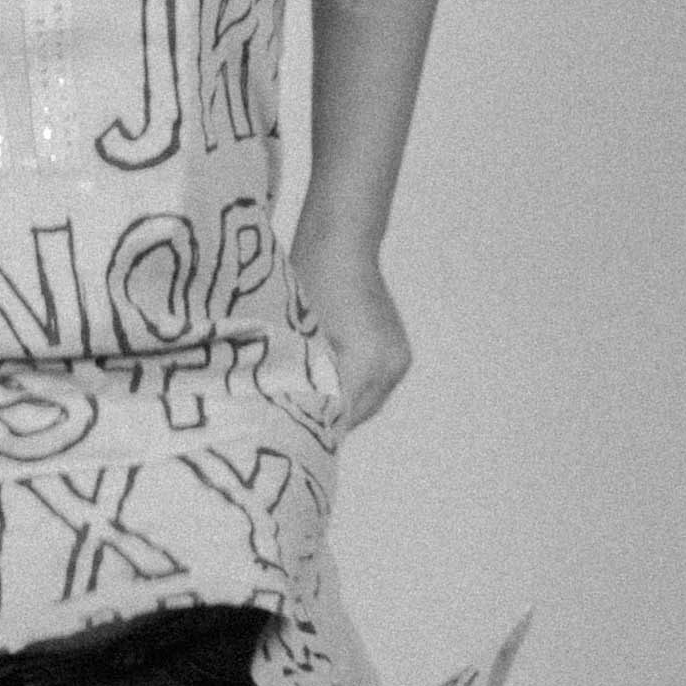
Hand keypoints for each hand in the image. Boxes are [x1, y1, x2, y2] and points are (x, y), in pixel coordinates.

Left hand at [290, 238, 410, 431]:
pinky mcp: (400, 354)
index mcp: (364, 363)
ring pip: (366, 403)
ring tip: (308, 407)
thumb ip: (298, 379)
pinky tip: (327, 387)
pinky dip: (353, 391)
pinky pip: (374, 388)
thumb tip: (286, 415)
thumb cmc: (309, 283)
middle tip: (292, 428)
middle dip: (326, 421)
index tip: (286, 439)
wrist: (342, 246)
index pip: (337, 417)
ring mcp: (398, 361)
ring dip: (340, 407)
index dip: (312, 429)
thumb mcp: (296, 336)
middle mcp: (389, 366)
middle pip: (355, 416)